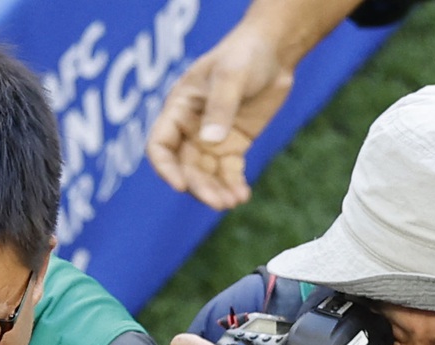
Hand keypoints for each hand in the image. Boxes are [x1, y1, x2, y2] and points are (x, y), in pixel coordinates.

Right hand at [145, 26, 295, 208]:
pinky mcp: (233, 146)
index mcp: (178, 109)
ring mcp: (211, 139)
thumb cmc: (245, 54)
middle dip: (200, 187)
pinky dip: (233, 186)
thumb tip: (210, 141)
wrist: (274, 52)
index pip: (160, 145)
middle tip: (219, 203)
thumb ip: (220, 107)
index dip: (166, 168)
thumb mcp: (231, 75)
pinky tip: (242, 196)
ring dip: (216, 191)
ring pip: (206, 175)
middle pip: (185, 168)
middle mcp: (190, 128)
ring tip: (232, 202)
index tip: (180, 185)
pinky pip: (228, 173)